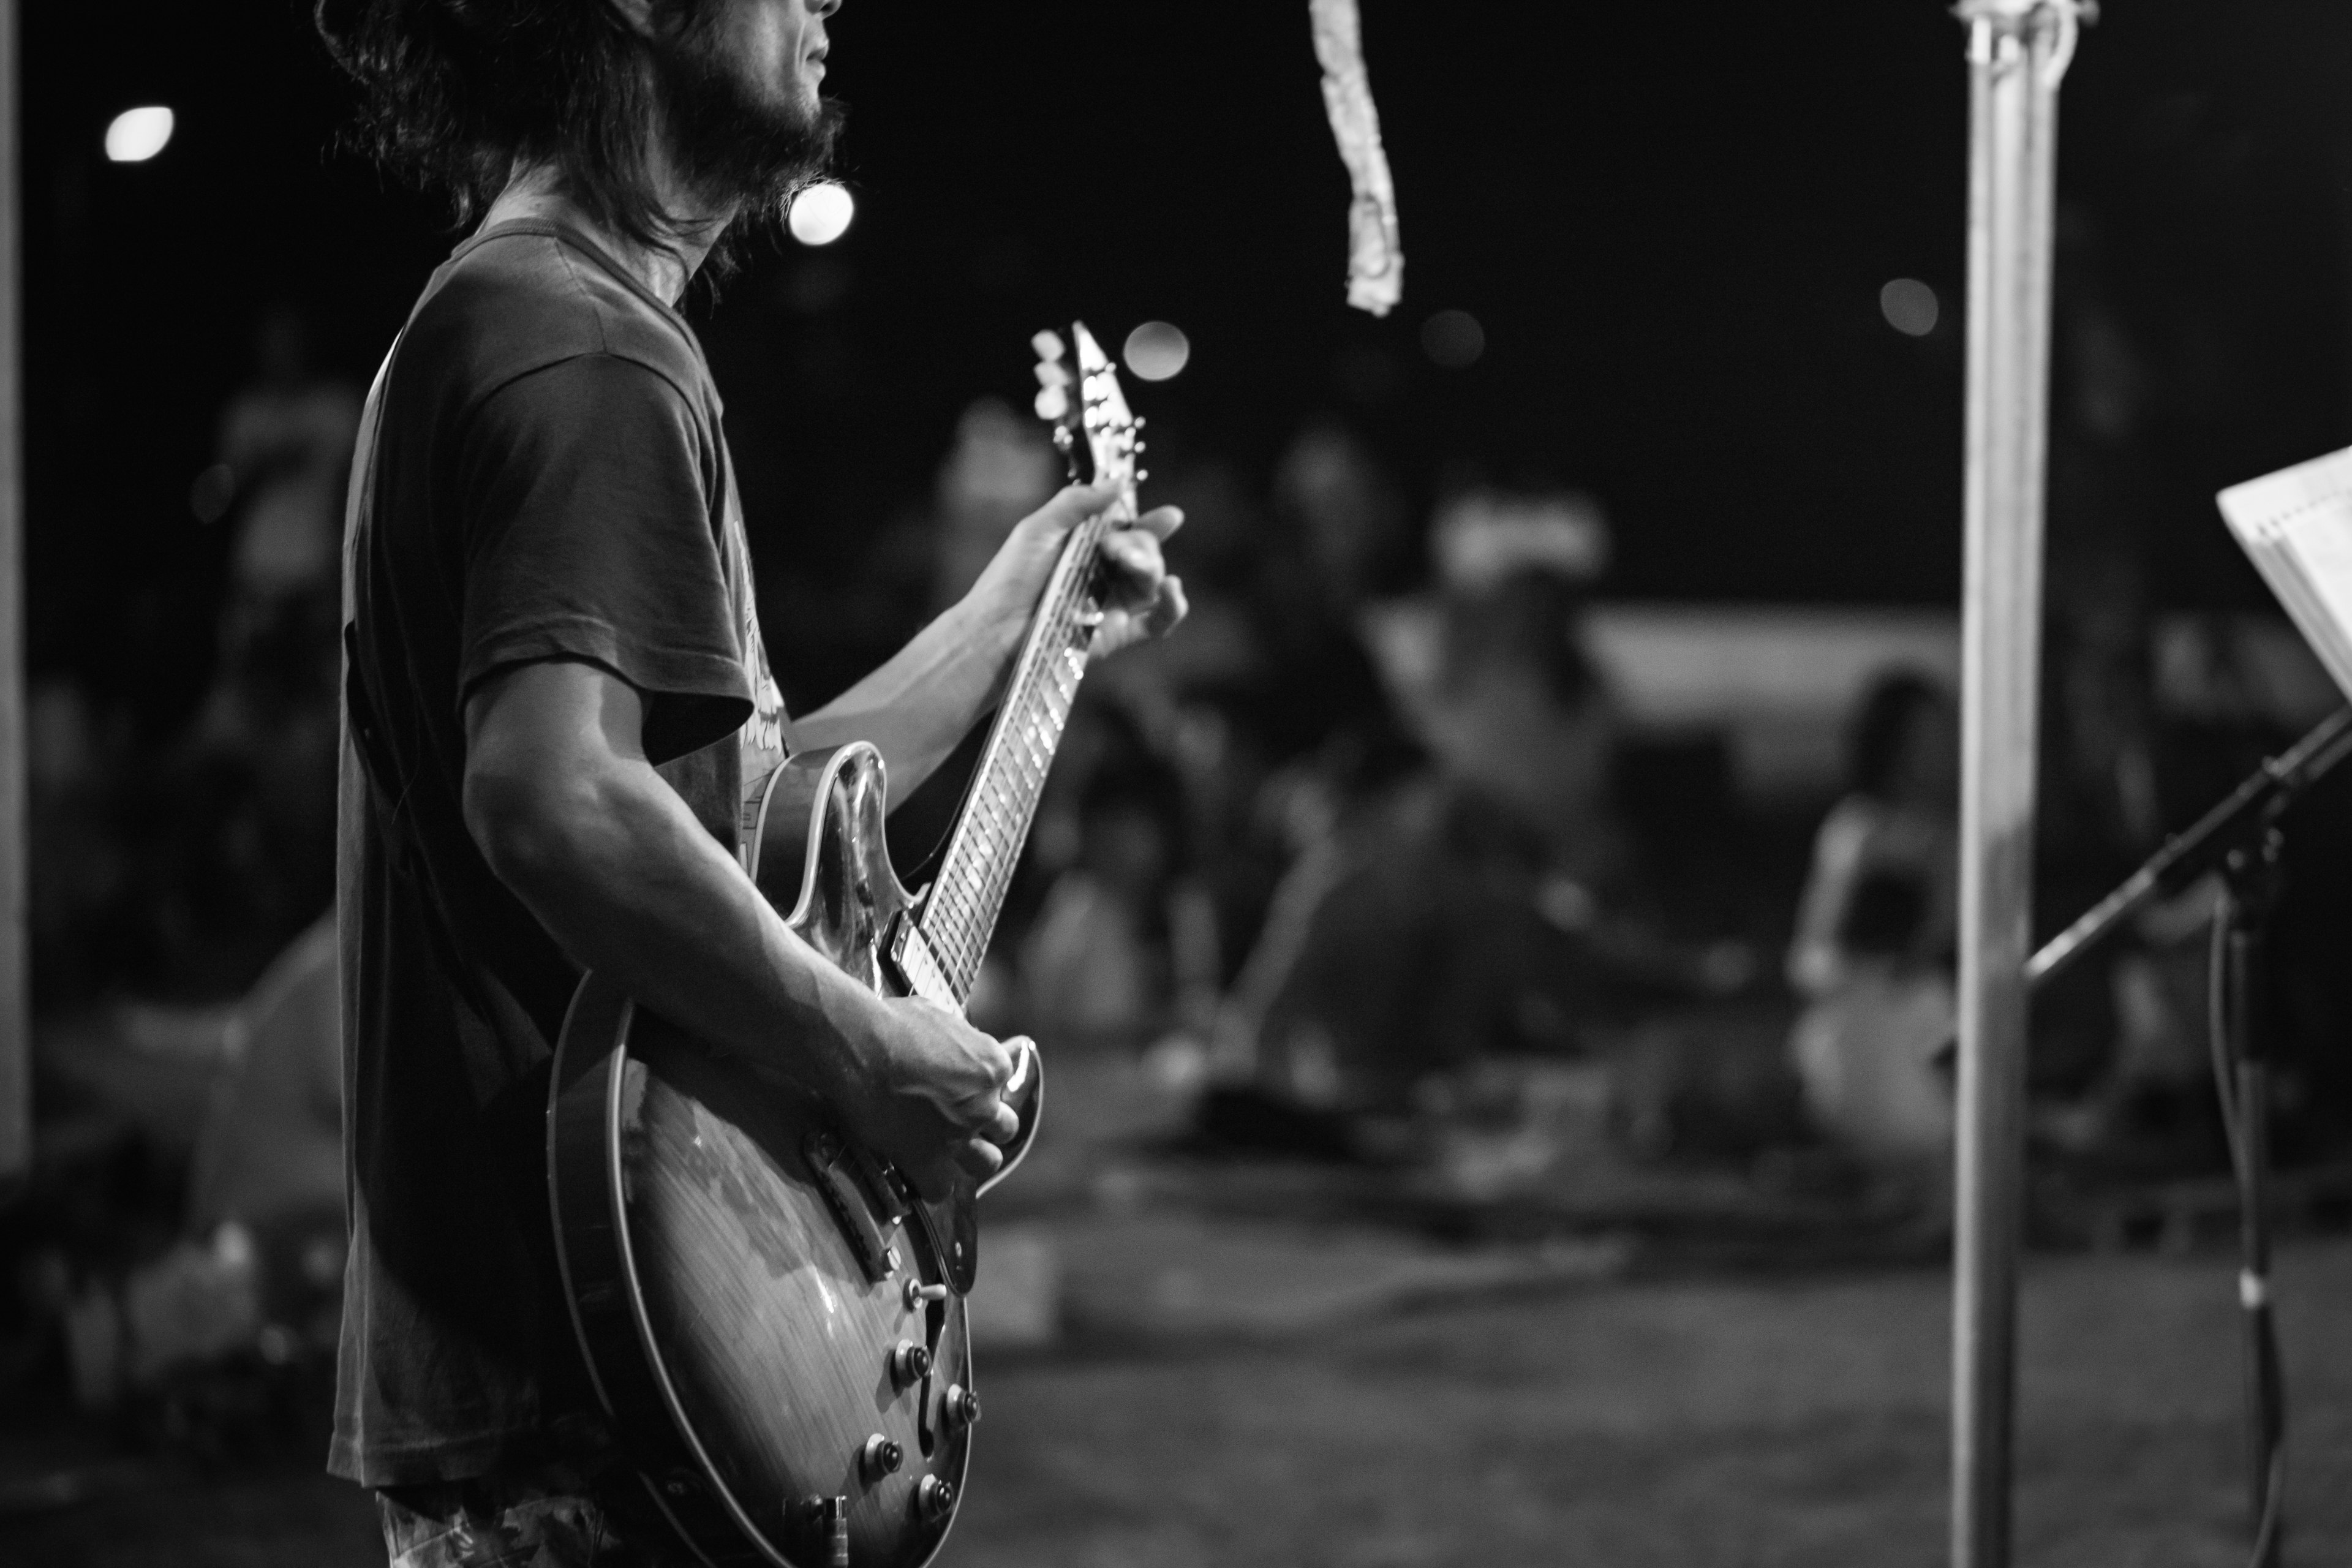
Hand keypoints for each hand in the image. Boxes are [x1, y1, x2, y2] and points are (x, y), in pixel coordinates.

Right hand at [839, 995, 1026, 1200]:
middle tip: (959, 1119)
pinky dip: (931, 1183)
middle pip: (1004, 1128)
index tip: (952, 1081)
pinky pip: (940, 1188)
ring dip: (973, 1160)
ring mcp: (959, 1135)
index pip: (997, 1082)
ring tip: (951, 1154)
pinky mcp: (927, 1158)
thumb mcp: (939, 1018)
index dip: (975, 1084)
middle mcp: (984, 1104)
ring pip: (987, 1164)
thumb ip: (957, 1040)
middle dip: (986, 1125)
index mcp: (992, 1065)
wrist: (859, 1045)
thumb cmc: (892, 1023)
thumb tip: (953, 1045)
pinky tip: (918, 1173)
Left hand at [966, 480, 1188, 665]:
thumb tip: (1119, 483)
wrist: (997, 629)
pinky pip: (1159, 623)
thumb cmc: (1010, 579)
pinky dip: (1174, 607)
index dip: (1152, 522)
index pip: (1129, 529)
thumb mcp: (1039, 528)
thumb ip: (1076, 502)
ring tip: (1128, 563)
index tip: (1170, 516)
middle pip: (1145, 552)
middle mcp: (1106, 574)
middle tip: (1112, 548)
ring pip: (1153, 580)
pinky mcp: (1118, 634)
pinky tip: (1172, 589)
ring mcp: (1114, 604)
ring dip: (1151, 566)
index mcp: (1089, 547)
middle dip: (1140, 543)